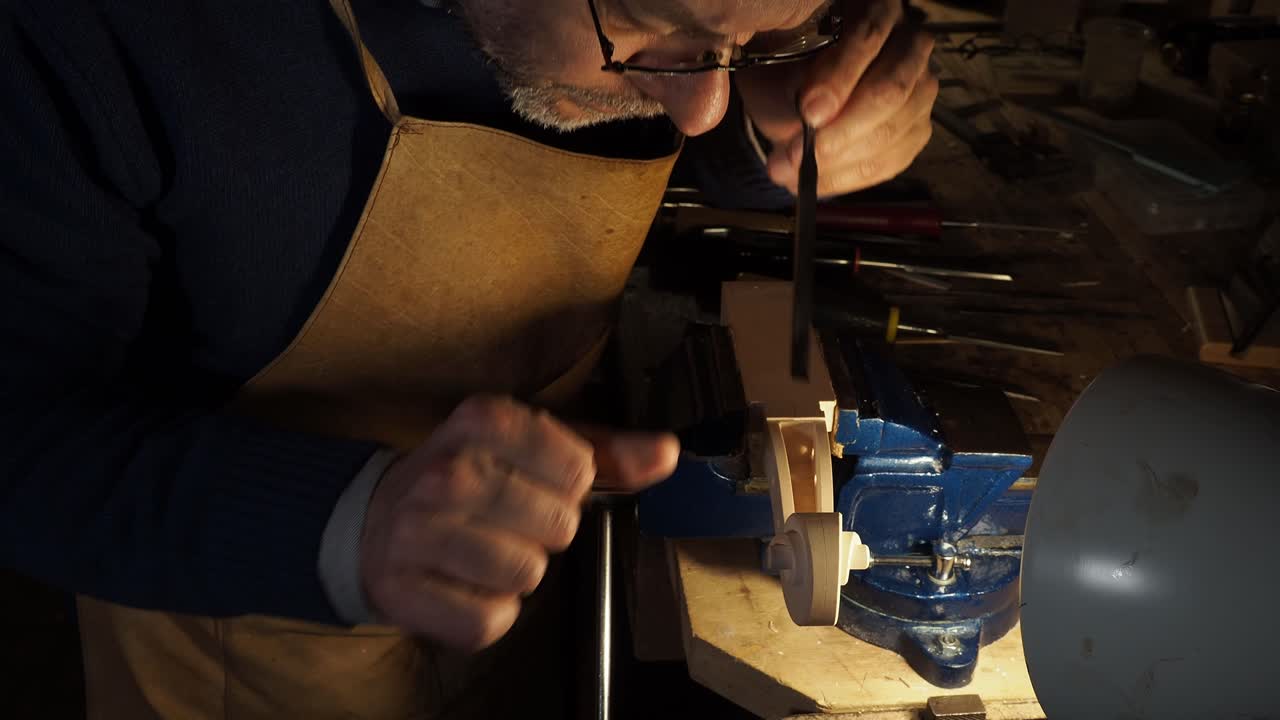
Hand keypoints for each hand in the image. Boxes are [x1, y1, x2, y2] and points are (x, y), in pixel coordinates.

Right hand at [360, 395, 677, 650]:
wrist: (376, 520)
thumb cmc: (473, 477)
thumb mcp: (533, 448)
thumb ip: (607, 451)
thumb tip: (667, 452)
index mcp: (482, 421)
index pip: (578, 467)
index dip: (571, 485)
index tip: (538, 482)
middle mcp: (446, 472)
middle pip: (559, 525)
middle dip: (546, 531)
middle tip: (508, 521)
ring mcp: (417, 532)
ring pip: (527, 575)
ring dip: (519, 573)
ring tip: (486, 551)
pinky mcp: (403, 590)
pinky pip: (489, 622)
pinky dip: (488, 613)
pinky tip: (464, 585)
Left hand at [736, 0, 937, 196]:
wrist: (793, 94)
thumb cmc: (786, 70)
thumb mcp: (779, 68)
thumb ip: (794, 85)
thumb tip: (810, 118)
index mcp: (877, 12)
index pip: (869, 37)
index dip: (840, 78)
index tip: (809, 112)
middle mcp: (910, 46)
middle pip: (891, 90)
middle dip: (843, 130)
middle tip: (800, 154)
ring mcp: (919, 90)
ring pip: (893, 131)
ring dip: (839, 161)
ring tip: (790, 171)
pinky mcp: (915, 130)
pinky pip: (890, 162)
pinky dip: (848, 178)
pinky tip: (813, 182)